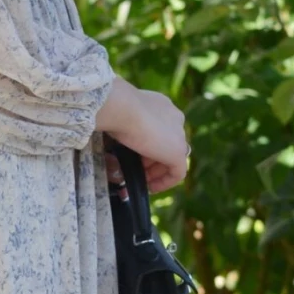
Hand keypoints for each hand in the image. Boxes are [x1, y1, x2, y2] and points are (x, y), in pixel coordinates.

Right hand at [95, 77, 189, 193]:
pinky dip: (165, 182)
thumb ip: (126, 125)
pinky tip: (150, 188)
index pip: (161, 129)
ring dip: (156, 171)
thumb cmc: (114, 108)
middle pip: (167, 144)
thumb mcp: (121, 116)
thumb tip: (118, 136)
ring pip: (172, 157)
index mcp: (162, 105)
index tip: (135, 157)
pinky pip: (178, 172)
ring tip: (140, 179)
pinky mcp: (178, 152)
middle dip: (152, 160)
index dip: (149, 145)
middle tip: (136, 170)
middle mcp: (174, 117)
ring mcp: (179, 135)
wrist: (122, 108)